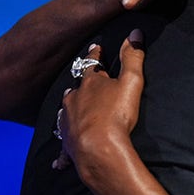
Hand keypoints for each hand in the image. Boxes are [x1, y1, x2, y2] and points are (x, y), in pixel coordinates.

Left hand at [54, 32, 146, 170]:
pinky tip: (58, 161)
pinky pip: (63, 146)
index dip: (95, 55)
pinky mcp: (67, 142)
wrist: (98, 148)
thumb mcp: (131, 82)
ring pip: (66, 110)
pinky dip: (62, 152)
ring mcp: (68, 121)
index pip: (92, 64)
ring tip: (69, 106)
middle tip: (81, 79)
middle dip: (80, 83)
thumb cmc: (116, 115)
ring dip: (69, 107)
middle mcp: (74, 100)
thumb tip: (135, 33)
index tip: (95, 47)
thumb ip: (133, 58)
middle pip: (75, 88)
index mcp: (90, 84)